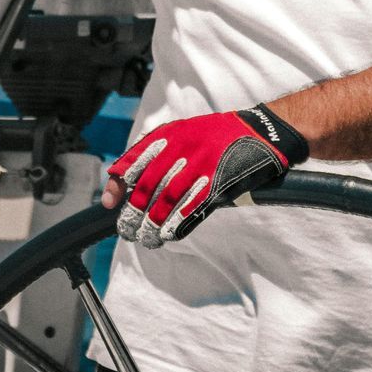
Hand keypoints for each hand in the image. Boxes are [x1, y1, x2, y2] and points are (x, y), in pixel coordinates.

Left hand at [104, 105, 308, 246]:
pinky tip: (166, 236)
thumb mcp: (184, 133)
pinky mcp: (219, 185)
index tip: (110, 204)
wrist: (261, 133)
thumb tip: (124, 177)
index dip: (118, 186)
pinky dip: (175, 226)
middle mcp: (182, 149)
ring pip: (166, 203)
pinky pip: (191, 210)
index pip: (133, 161)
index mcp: (170, 135)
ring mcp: (201, 168)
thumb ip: (156, 151)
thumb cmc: (219, 136)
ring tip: (144, 239)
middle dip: (132, 213)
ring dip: (151, 225)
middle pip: (146, 188)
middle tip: (125, 229)